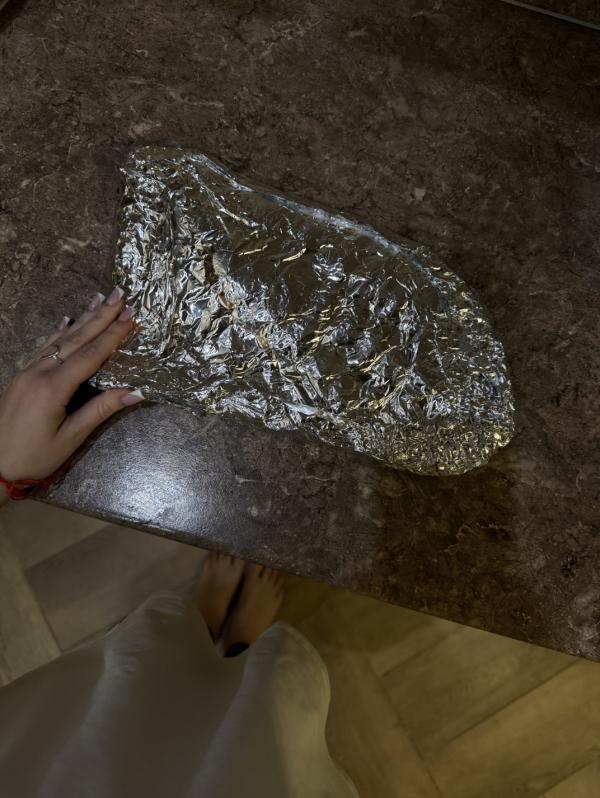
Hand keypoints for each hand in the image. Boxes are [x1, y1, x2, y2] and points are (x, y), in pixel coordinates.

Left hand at [0, 286, 143, 496]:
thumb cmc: (33, 457)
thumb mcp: (70, 438)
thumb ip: (100, 410)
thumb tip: (136, 391)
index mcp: (53, 387)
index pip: (91, 355)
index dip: (113, 335)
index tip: (130, 316)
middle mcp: (39, 372)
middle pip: (76, 339)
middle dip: (100, 316)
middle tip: (120, 295)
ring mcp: (27, 372)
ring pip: (59, 339)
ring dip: (82, 319)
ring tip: (99, 299)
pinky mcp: (20, 377)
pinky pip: (42, 348)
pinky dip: (57, 332)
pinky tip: (65, 321)